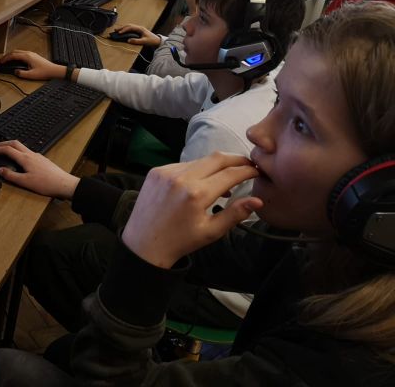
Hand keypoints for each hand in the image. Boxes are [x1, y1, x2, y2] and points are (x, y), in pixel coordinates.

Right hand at [0, 50, 64, 80]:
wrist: (53, 70)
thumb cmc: (44, 72)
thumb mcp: (31, 75)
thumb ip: (21, 74)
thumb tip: (15, 72)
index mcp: (27, 57)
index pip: (13, 55)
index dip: (6, 58)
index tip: (1, 62)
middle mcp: (29, 53)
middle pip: (15, 52)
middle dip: (7, 56)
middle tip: (2, 60)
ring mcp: (31, 54)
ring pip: (18, 52)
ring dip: (12, 55)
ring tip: (7, 60)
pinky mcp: (33, 56)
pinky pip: (22, 53)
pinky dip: (16, 56)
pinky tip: (15, 60)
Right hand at [0, 140, 79, 198]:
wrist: (63, 184)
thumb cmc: (46, 184)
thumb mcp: (25, 182)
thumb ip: (11, 176)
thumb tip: (0, 170)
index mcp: (25, 158)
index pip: (8, 149)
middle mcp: (31, 154)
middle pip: (15, 143)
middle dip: (3, 143)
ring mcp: (37, 156)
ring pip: (22, 146)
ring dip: (11, 146)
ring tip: (5, 150)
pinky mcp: (42, 159)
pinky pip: (28, 151)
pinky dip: (19, 151)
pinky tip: (20, 158)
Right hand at [114, 23, 160, 46]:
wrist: (157, 41)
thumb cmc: (152, 40)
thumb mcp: (144, 41)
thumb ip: (136, 41)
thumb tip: (128, 40)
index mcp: (140, 29)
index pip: (130, 27)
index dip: (124, 30)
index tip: (119, 32)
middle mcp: (139, 28)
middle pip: (129, 25)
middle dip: (122, 28)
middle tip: (115, 30)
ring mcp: (138, 29)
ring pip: (129, 27)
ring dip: (123, 28)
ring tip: (117, 30)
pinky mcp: (138, 31)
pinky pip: (130, 29)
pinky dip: (126, 30)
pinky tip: (122, 32)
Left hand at [122, 152, 261, 268]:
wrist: (143, 244)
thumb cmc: (180, 241)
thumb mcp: (211, 231)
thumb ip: (235, 214)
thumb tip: (257, 200)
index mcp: (197, 194)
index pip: (230, 174)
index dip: (247, 170)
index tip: (256, 171)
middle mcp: (181, 177)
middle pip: (216, 158)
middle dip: (235, 159)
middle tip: (247, 165)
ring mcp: (166, 171)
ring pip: (199, 160)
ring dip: (214, 166)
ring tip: (224, 181)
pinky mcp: (156, 171)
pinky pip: (183, 164)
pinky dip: (195, 170)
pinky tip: (199, 183)